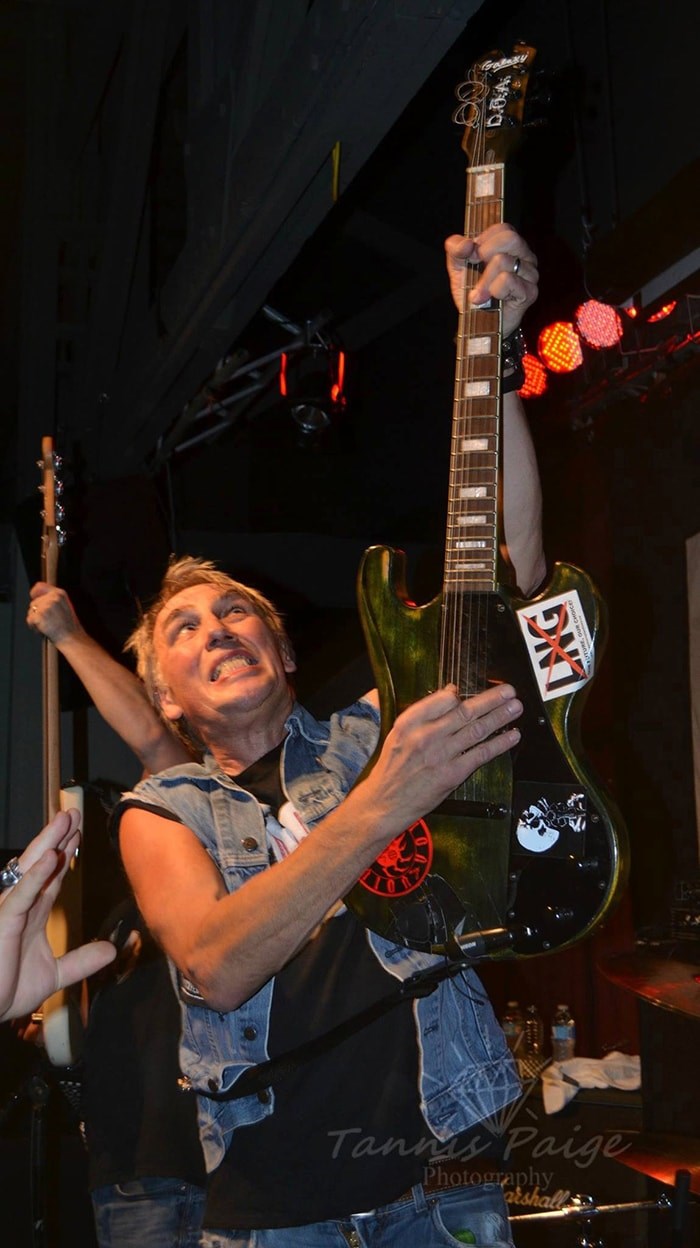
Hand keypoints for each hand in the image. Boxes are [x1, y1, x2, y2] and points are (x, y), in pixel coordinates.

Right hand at [0, 810, 115, 1022]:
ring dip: (47, 843)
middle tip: (73, 813)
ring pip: (30, 870)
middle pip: (41, 864)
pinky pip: (20, 895)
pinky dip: (35, 876)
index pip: (51, 877)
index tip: (79, 832)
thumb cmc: (7, 990)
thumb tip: (111, 950)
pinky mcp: (3, 921)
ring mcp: (11, 911)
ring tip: (64, 819)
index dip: (64, 854)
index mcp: (33, 915)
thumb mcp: (55, 975)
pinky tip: (49, 859)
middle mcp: (22, 907)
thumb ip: (81, 961)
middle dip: (57, 838)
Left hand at [27, 583, 82, 645]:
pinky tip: (43, 629)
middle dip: (37, 612)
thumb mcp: (66, 606)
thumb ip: (53, 599)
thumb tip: (39, 596)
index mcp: (60, 593)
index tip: (33, 596)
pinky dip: (34, 626)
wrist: (72, 638)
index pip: (40, 586)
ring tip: (47, 625)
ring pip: (31, 611)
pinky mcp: (39, 616)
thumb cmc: (70, 626)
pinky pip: (29, 620)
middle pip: (34, 602)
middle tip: (48, 621)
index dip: (35, 592)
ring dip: (36, 620)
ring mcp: (45, 606)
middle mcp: (52, 597)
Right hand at [367, 683, 521, 834]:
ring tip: (516, 708)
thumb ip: (423, 713)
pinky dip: (499, 744)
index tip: (477, 690)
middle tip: (509, 691)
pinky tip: (512, 736)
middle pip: (465, 711)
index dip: (462, 694)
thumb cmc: (392, 768)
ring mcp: (441, 755)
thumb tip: (450, 693)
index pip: (442, 699)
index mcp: (410, 722)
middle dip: (491, 700)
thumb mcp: (398, 734)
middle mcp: (425, 735)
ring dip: (500, 717)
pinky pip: (480, 754)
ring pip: (477, 730)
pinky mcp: (452, 774)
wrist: (384, 803)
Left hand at [444, 224, 537, 335]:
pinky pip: (508, 281)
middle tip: (475, 270)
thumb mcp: (457, 266)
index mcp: (510, 245)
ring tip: (478, 295)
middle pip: (510, 238)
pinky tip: (492, 300)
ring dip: (484, 281)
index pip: (503, 228)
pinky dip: (494, 291)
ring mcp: (530, 274)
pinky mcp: (530, 292)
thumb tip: (466, 244)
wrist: (476, 322)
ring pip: (505, 261)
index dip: (483, 240)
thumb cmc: (471, 290)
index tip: (471, 256)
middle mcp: (524, 256)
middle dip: (485, 254)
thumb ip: (455, 249)